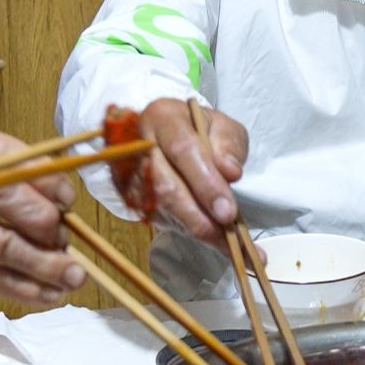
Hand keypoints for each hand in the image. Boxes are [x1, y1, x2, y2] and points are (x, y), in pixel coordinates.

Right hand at [0, 124, 84, 311]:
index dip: (42, 175)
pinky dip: (24, 286)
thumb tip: (59, 201)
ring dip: (45, 262)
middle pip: (3, 194)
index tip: (67, 199)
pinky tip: (47, 293)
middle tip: (66, 242)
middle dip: (46, 222)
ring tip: (71, 274)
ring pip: (1, 241)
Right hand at [137, 97, 249, 243]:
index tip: (228, 211)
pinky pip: (163, 222)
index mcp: (162, 117)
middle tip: (229, 233)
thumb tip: (230, 172)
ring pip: (162, 210)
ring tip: (234, 248)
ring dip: (198, 231)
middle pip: (165, 187)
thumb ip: (229, 145)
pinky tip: (220, 244)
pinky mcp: (132, 199)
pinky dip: (193, 235)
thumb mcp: (222, 125)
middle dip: (199, 215)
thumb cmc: (198, 128)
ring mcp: (131, 175)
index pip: (183, 150)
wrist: (168, 133)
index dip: (205, 183)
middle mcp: (139, 145)